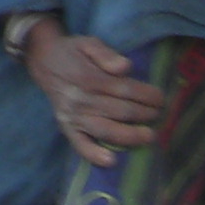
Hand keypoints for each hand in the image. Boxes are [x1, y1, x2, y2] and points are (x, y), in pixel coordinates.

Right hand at [23, 24, 166, 167]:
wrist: (43, 61)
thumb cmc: (72, 52)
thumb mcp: (88, 43)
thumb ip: (107, 54)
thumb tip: (125, 67)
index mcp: (89, 77)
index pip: (125, 89)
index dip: (147, 95)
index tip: (161, 98)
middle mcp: (81, 99)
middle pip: (120, 110)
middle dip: (145, 114)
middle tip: (159, 114)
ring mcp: (73, 116)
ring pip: (106, 130)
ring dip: (130, 135)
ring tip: (149, 136)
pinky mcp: (66, 128)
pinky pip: (80, 145)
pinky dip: (94, 155)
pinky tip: (111, 161)